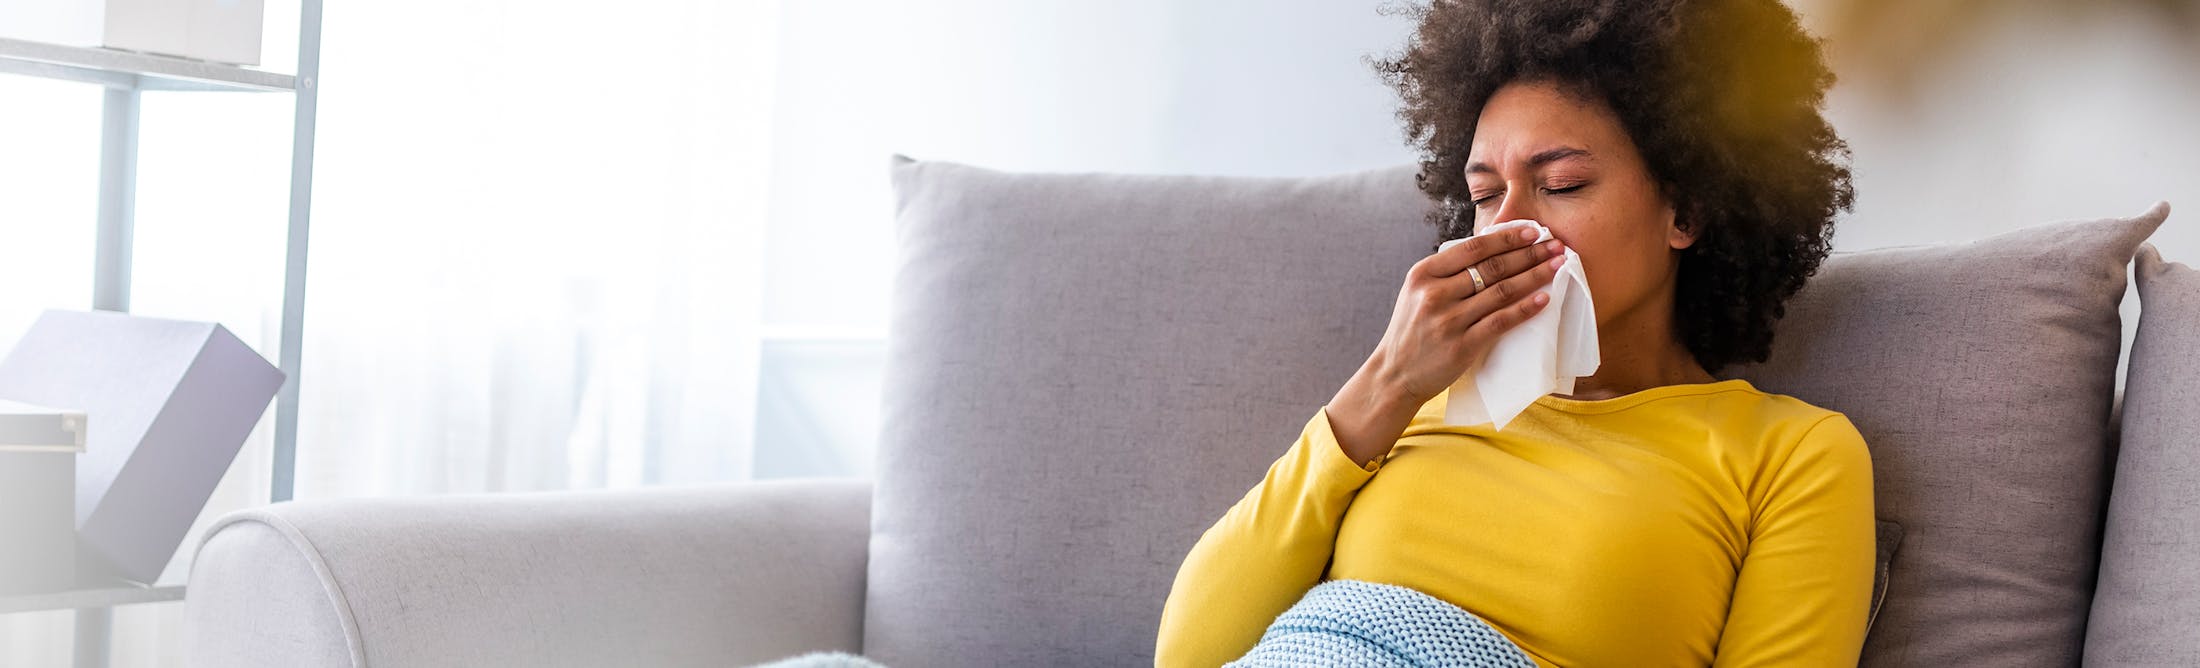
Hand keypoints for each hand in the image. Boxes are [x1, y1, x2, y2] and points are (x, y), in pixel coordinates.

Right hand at [1365, 225, 1567, 406]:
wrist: (1396, 374)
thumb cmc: (1413, 330)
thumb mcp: (1418, 293)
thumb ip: (1447, 273)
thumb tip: (1494, 249)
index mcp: (1423, 274)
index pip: (1472, 249)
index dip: (1507, 238)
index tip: (1533, 232)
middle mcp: (1434, 294)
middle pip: (1491, 267)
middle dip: (1529, 254)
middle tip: (1556, 246)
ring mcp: (1448, 321)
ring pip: (1501, 292)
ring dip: (1534, 276)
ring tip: (1556, 267)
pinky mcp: (1462, 346)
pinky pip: (1500, 322)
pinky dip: (1525, 308)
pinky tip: (1543, 299)